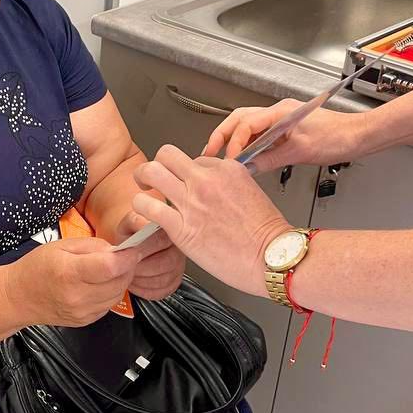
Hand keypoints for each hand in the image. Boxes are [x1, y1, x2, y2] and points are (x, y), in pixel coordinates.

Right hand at [6, 237, 140, 326]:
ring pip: (118, 295)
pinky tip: (100, 284)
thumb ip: (93, 246)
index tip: (132, 249)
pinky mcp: (85, 321)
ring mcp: (82, 312)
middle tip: (123, 257)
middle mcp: (77, 297)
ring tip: (110, 269)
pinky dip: (111, 292)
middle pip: (119, 282)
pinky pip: (109, 305)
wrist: (18, 297)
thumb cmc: (36, 268)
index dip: (127, 257)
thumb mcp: (61, 245)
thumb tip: (117, 250)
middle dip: (127, 267)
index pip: (111, 267)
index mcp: (69, 273)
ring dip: (121, 281)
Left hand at [114, 210, 184, 299]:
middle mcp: (178, 250)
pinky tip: (136, 282)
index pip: (162, 241)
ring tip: (129, 274)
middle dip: (141, 267)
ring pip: (163, 280)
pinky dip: (144, 289)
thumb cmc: (131, 234)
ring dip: (141, 279)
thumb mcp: (129, 223)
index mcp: (170, 231)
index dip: (143, 250)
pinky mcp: (174, 282)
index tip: (129, 253)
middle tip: (127, 267)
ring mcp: (178, 267)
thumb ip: (134, 221)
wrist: (132, 244)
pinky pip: (162, 291)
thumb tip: (142, 224)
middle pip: (165, 264)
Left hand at [133, 147, 289, 296]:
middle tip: (152, 177)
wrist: (272, 257)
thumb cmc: (267, 236)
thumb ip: (227, 186)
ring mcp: (192, 201)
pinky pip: (147, 206)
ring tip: (143, 191)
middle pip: (167, 154)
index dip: (187, 173)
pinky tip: (144, 214)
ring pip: (151, 172)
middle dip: (157, 164)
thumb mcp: (251, 194)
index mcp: (227, 169)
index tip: (186, 185)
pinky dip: (140, 207)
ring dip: (143, 180)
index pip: (195, 159)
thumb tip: (211, 190)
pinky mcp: (180, 227)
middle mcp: (207, 180)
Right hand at [203, 101, 368, 173]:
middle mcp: (279, 112)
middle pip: (240, 119)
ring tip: (223, 155)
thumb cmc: (338, 138)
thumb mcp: (300, 152)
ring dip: (234, 139)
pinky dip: (249, 145)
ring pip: (248, 125)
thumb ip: (270, 159)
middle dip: (222, 135)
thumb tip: (249, 168)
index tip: (229, 160)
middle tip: (209, 151)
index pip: (246, 124)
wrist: (358, 136)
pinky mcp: (287, 129)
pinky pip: (261, 134)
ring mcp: (282, 119)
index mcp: (281, 113)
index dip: (233, 143)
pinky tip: (246, 157)